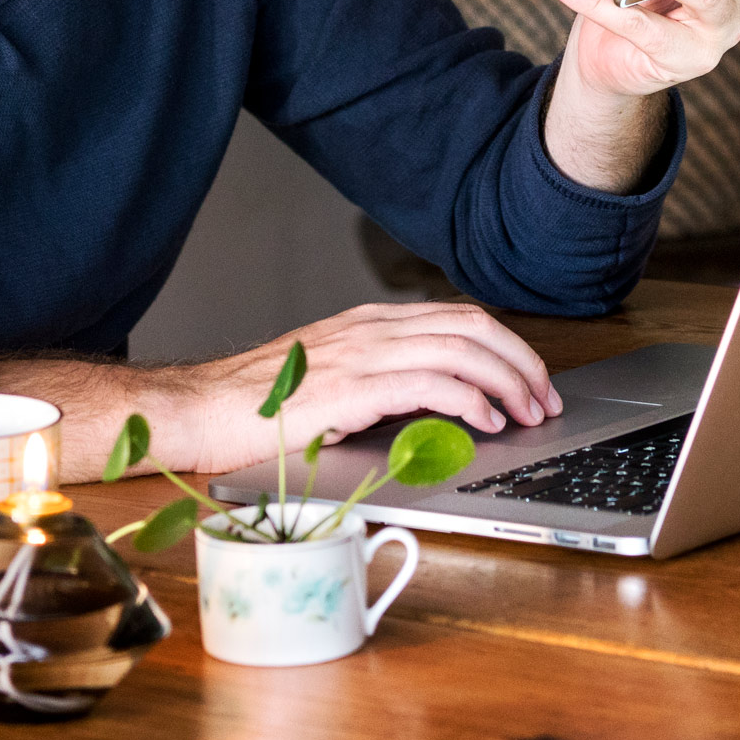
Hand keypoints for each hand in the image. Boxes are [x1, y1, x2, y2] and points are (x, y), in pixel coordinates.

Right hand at [0, 301, 563, 478]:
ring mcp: (359, 353)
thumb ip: (379, 384)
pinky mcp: (350, 386)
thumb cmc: (254, 408)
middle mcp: (369, 328)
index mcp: (367, 324)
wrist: (195, 411)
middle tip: (544, 399)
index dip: (505, 348)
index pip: (457, 318)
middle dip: (520, 361)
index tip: (531, 382)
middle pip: (471, 325)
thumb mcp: (329, 383)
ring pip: (460, 349)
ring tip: (526, 413)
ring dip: (506, 382)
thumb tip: (439, 408)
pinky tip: (485, 421)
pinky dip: (469, 398)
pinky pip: (430, 382)